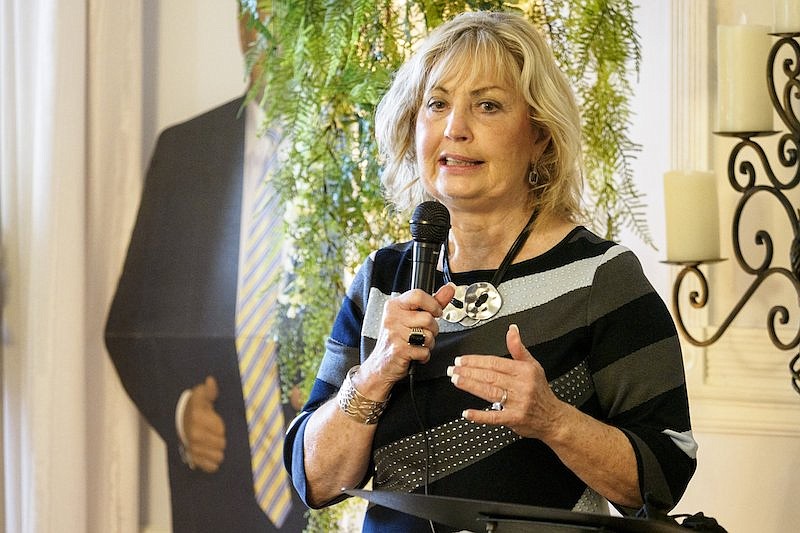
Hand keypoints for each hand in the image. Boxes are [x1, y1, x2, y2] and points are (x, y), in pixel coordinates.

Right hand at [183, 376, 226, 472]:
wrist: (182, 420)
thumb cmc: (197, 407)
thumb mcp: (202, 394)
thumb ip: (209, 389)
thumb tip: (210, 381)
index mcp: (198, 418)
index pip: (220, 429)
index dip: (222, 426)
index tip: (218, 422)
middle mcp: (194, 435)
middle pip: (221, 444)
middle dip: (222, 439)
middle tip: (218, 434)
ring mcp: (193, 448)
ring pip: (217, 457)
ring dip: (219, 451)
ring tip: (217, 445)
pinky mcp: (193, 458)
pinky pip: (209, 466)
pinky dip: (213, 463)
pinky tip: (214, 456)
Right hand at [355, 283, 455, 398]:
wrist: (381, 364)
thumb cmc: (396, 339)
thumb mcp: (410, 316)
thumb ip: (432, 302)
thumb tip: (449, 289)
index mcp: (394, 306)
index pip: (418, 295)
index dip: (433, 305)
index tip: (436, 312)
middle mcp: (392, 318)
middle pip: (427, 318)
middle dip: (432, 329)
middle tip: (423, 333)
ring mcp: (395, 334)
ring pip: (428, 335)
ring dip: (429, 343)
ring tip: (418, 344)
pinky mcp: (399, 350)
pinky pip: (424, 351)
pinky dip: (424, 355)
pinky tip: (415, 353)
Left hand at [447, 324, 568, 440]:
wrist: (553, 418)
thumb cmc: (540, 391)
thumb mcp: (533, 365)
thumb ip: (518, 348)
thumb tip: (512, 329)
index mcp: (524, 371)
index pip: (495, 362)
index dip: (476, 361)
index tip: (461, 360)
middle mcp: (521, 386)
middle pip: (490, 376)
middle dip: (469, 372)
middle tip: (454, 369)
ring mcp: (518, 403)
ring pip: (490, 392)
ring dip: (470, 386)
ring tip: (456, 381)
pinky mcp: (515, 419)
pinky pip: (495, 417)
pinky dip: (480, 416)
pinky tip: (467, 413)